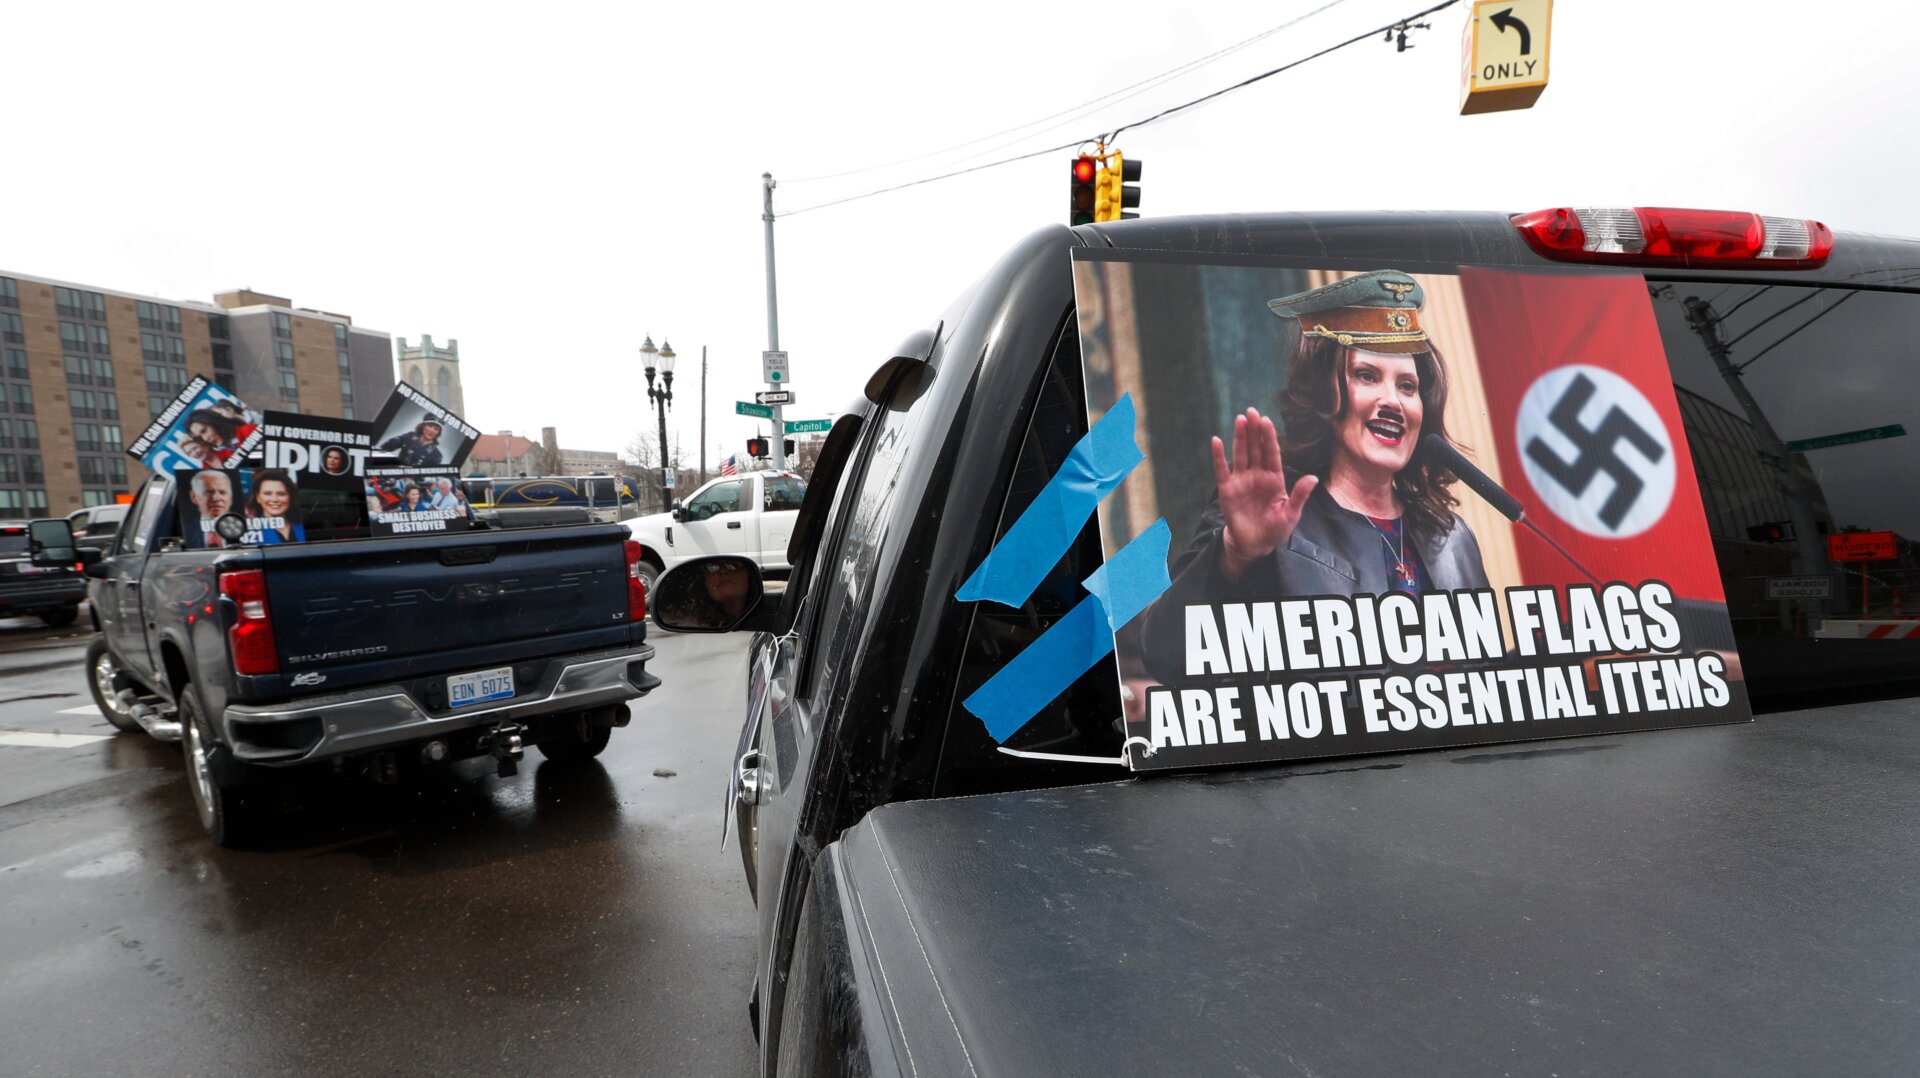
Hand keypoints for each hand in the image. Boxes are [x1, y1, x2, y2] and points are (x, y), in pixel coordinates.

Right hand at [1210, 407, 1319, 580]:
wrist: (1254, 545)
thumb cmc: (1275, 530)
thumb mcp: (1291, 514)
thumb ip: (1300, 495)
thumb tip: (1313, 478)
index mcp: (1275, 479)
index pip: (1272, 453)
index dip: (1269, 437)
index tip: (1267, 421)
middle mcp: (1257, 475)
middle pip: (1255, 448)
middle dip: (1254, 430)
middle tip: (1251, 411)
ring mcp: (1241, 481)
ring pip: (1240, 454)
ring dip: (1240, 437)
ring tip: (1239, 420)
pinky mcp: (1227, 489)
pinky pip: (1222, 469)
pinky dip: (1219, 456)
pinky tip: (1216, 441)